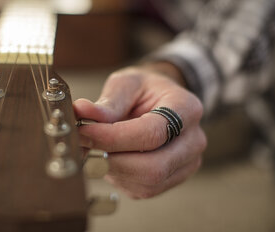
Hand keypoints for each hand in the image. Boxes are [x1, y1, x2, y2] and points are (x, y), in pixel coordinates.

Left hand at [74, 63, 206, 198]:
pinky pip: (141, 189)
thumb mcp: (126, 84)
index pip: (151, 133)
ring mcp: (185, 164)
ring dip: (112, 170)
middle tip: (81, 145)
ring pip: (146, 182)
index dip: (113, 137)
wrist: (159, 102)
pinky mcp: (170, 180)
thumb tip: (82, 112)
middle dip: (111, 159)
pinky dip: (117, 177)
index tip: (84, 132)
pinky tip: (107, 158)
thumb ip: (108, 102)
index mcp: (186, 109)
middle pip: (152, 167)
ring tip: (92, 149)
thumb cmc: (143, 91)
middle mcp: (192, 140)